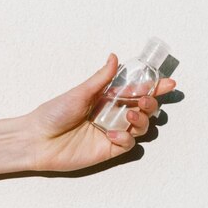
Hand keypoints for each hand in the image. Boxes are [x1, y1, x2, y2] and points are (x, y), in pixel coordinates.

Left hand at [24, 53, 176, 171]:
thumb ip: (101, 79)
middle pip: (145, 109)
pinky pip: (129, 144)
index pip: (137, 91)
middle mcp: (113, 115)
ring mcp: (113, 133)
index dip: (154, 87)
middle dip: (151, 103)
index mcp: (108, 98)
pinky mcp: (109, 150)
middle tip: (145, 99)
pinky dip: (126, 138)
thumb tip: (114, 57)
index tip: (169, 82)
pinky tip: (112, 134)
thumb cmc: (54, 113)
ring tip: (129, 114)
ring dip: (142, 119)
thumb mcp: (79, 92)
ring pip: (142, 127)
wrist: (38, 139)